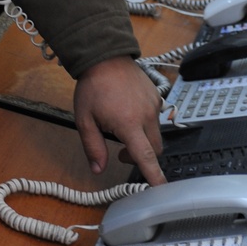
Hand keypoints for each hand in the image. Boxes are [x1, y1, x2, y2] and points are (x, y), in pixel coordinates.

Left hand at [73, 56, 164, 185]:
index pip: (145, 156)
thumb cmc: (92, 87)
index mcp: (128, 123)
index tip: (161, 188)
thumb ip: (93, 147)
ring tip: (122, 128)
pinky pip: (155, 119)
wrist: (105, 57)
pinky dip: (145, 124)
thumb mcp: (84, 120)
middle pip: (153, 149)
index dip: (154, 175)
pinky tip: (129, 113)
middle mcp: (146, 116)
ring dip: (142, 140)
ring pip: (155, 135)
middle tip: (119, 151)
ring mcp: (153, 105)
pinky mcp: (156, 97)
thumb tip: (98, 169)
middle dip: (140, 157)